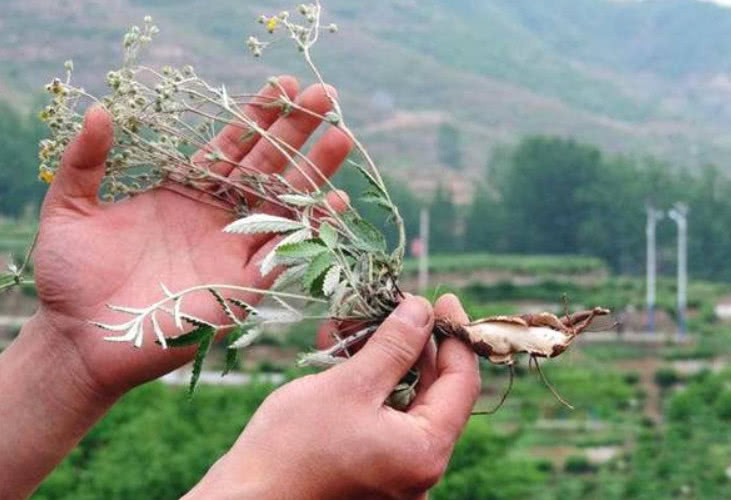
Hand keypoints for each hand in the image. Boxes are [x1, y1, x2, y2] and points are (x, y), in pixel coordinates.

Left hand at [32, 77, 351, 396]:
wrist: (79, 341)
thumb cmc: (71, 278)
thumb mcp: (70, 210)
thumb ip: (85, 162)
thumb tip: (100, 111)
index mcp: (183, 193)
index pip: (230, 146)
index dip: (257, 116)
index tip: (285, 85)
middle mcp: (216, 217)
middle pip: (266, 167)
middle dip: (297, 131)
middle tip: (327, 95)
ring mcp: (232, 251)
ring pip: (283, 204)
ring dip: (313, 172)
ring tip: (341, 137)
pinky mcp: (240, 287)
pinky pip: (283, 254)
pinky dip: (311, 230)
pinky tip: (335, 202)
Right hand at [186, 294, 480, 499]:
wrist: (241, 499)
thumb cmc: (292, 446)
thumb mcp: (349, 386)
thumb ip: (394, 346)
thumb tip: (423, 310)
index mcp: (425, 452)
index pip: (462, 383)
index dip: (457, 335)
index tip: (442, 298)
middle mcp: (418, 467)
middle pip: (432, 390)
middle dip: (411, 342)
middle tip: (393, 304)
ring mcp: (392, 470)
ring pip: (401, 398)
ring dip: (382, 356)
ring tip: (355, 319)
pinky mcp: (366, 466)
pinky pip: (378, 413)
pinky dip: (364, 380)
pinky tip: (341, 348)